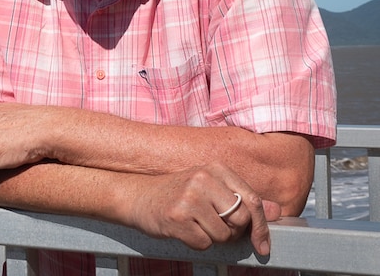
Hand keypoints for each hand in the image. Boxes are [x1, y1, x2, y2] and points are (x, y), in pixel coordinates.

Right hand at [128, 163, 279, 255]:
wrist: (138, 196)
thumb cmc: (177, 194)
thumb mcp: (210, 189)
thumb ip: (242, 198)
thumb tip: (276, 210)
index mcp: (215, 168)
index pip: (251, 200)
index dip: (261, 226)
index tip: (263, 245)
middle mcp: (202, 179)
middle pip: (240, 219)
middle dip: (232, 232)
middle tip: (215, 227)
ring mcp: (188, 197)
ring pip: (223, 235)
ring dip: (213, 238)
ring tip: (196, 225)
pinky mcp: (177, 218)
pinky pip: (204, 243)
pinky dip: (197, 243)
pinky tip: (184, 230)